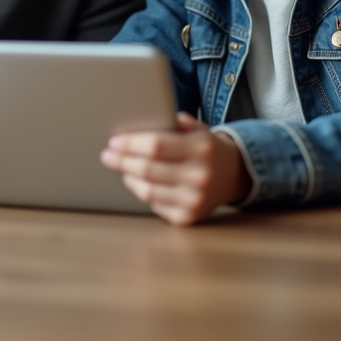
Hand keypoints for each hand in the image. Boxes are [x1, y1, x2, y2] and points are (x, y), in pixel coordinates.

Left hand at [100, 112, 250, 225]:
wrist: (233, 175)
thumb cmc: (205, 148)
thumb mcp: (197, 128)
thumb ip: (172, 123)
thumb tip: (137, 123)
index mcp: (201, 148)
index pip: (156, 145)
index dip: (131, 144)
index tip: (114, 141)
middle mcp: (200, 175)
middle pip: (148, 169)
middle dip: (122, 161)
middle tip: (107, 155)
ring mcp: (195, 200)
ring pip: (148, 191)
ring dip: (128, 178)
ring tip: (122, 168)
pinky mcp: (188, 218)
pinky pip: (155, 205)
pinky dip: (142, 192)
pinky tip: (138, 182)